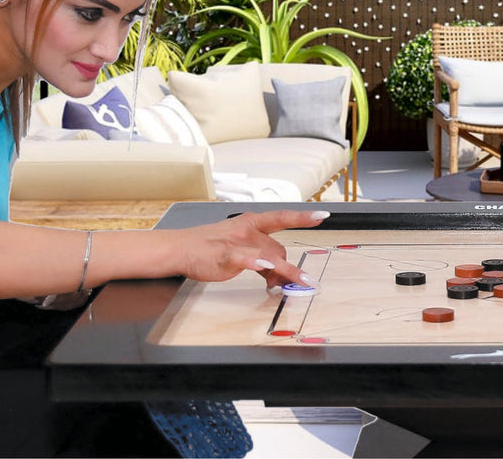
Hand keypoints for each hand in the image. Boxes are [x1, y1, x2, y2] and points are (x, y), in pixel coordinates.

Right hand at [176, 209, 328, 287]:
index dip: (302, 217)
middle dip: (287, 269)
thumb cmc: (209, 247)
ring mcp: (237, 242)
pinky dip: (255, 262)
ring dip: (287, 272)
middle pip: (279, 249)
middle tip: (287, 286)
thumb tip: (278, 274)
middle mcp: (247, 229)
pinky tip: (263, 267)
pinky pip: (245, 259)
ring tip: (298, 284)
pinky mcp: (226, 255)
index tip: (322, 215)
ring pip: (271, 256)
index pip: (281, 217)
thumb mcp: (238, 246)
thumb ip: (259, 256)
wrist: (180, 248)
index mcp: (250, 223)